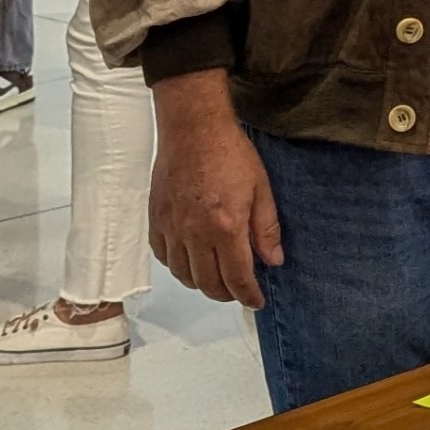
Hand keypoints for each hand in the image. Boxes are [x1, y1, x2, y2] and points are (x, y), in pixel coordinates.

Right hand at [148, 77, 280, 306]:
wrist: (193, 128)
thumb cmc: (230, 153)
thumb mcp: (261, 188)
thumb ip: (266, 229)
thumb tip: (273, 261)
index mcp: (225, 227)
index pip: (236, 278)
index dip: (248, 296)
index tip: (256, 301)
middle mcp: (195, 233)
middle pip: (208, 283)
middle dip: (226, 294)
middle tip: (238, 289)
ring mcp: (172, 227)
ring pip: (183, 274)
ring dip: (201, 283)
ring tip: (215, 276)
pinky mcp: (156, 218)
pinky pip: (163, 256)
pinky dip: (177, 265)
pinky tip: (190, 259)